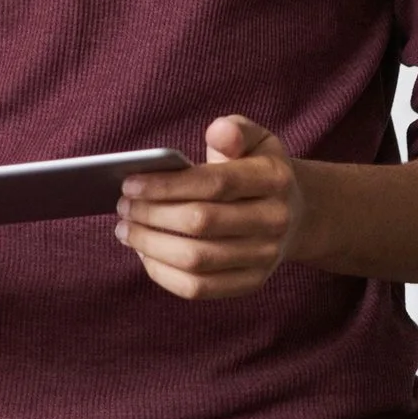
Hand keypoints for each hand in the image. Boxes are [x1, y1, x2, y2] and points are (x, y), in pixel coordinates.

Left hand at [115, 116, 308, 300]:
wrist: (295, 213)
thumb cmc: (257, 169)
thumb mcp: (254, 139)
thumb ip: (234, 130)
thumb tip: (218, 131)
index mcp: (274, 179)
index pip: (215, 183)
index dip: (167, 185)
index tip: (129, 184)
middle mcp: (275, 220)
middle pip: (202, 223)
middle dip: (152, 215)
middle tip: (122, 206)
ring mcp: (265, 257)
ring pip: (197, 260)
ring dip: (151, 246)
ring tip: (126, 230)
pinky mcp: (252, 283)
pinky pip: (200, 288)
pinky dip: (164, 274)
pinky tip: (145, 254)